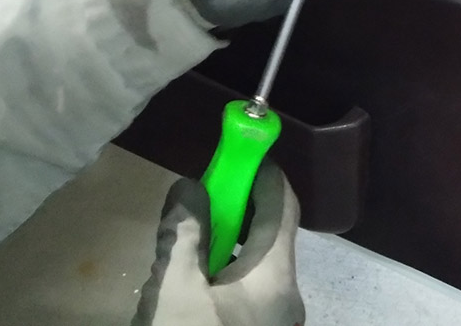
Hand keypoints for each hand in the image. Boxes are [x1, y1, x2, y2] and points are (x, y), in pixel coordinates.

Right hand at [132, 162, 304, 325]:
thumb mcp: (174, 289)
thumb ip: (182, 234)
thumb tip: (189, 187)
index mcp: (275, 277)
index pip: (282, 206)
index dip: (263, 172)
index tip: (237, 151)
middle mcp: (286, 294)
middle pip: (269, 233)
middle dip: (238, 206)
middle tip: (203, 192)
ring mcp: (274, 316)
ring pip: (257, 262)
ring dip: (228, 239)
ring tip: (191, 232)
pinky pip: (248, 287)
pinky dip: (227, 268)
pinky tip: (194, 274)